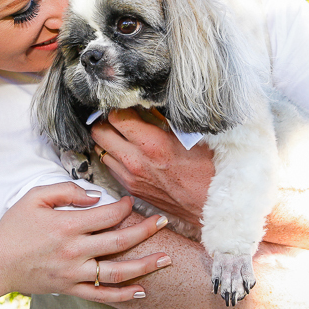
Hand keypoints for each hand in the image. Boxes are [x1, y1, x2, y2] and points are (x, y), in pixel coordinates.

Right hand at [0, 183, 171, 302]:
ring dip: (145, 265)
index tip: (131, 202)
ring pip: (117, 270)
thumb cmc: (14, 228)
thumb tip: (95, 195)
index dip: (124, 207)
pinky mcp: (70, 288)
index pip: (108, 215)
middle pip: (120, 240)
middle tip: (164, 222)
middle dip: (146, 230)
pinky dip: (124, 294)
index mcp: (67, 224)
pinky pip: (102, 294)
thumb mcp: (34, 197)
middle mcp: (75, 250)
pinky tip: (142, 289)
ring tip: (166, 258)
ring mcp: (74, 272)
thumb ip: (66, 190)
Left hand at [91, 107, 213, 224]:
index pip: (115, 116)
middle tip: (118, 118)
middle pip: (99, 132)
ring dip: (107, 140)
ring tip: (121, 135)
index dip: (118, 107)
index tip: (125, 105)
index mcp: (151, 143)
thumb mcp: (187, 135)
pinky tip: (128, 152)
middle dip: (105, 122)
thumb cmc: (205, 169)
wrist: (209, 204)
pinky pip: (110, 166)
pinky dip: (114, 156)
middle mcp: (135, 161)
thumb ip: (162, 119)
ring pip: (100, 150)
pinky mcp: (130, 188)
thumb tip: (145, 106)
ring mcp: (130, 176)